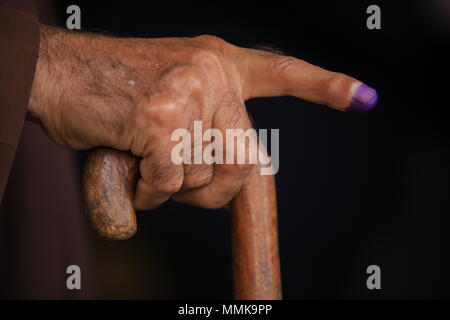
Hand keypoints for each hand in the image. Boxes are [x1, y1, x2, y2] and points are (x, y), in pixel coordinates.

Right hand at [28, 25, 377, 209]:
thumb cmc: (113, 93)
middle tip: (174, 180)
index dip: (324, 87)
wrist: (57, 73)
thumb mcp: (172, 96)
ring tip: (142, 162)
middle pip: (245, 157)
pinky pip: (172, 181)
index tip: (363, 98)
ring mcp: (187, 91)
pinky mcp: (160, 116)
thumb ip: (205, 129)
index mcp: (218, 63)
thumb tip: (231, 179)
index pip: (282, 71)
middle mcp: (211, 70)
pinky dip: (150, 192)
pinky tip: (130, 167)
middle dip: (211, 186)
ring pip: (206, 174)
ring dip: (174, 187)